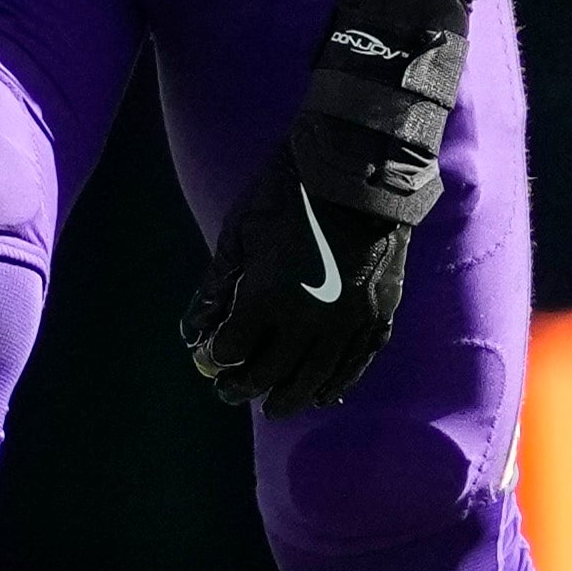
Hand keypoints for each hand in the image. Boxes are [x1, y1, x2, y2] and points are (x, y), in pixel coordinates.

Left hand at [185, 0, 469, 415]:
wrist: (361, 164)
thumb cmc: (289, 190)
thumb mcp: (239, 232)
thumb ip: (215, 288)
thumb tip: (191, 334)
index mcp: (268, 297)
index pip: (232, 350)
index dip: (214, 361)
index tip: (206, 361)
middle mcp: (310, 319)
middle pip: (270, 374)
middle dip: (244, 386)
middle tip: (230, 391)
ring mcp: (349, 321)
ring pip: (315, 379)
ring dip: (288, 397)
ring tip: (272, 406)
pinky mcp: (379, 314)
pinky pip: (357, 365)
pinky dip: (337, 384)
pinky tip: (322, 396)